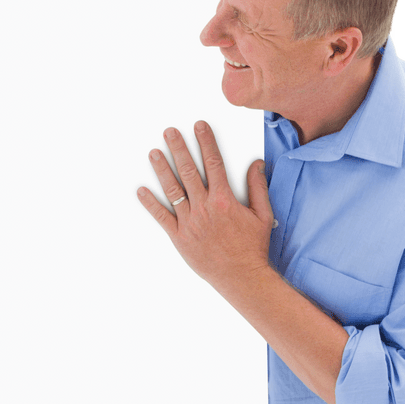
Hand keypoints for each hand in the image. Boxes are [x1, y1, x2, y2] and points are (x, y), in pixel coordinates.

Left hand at [136, 121, 271, 287]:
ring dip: (162, 170)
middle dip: (178, 148)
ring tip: (154, 153)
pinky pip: (162, 217)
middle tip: (169, 132)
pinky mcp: (179, 237)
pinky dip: (150, 203)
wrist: (242, 277)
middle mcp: (204, 207)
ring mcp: (189, 222)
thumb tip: (256, 165)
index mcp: (224, 199)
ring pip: (173, 190)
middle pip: (189, 171)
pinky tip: (141, 191)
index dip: (205, 142)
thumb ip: (258, 188)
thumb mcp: (263, 215)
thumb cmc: (252, 247)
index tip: (198, 127)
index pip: (213, 162)